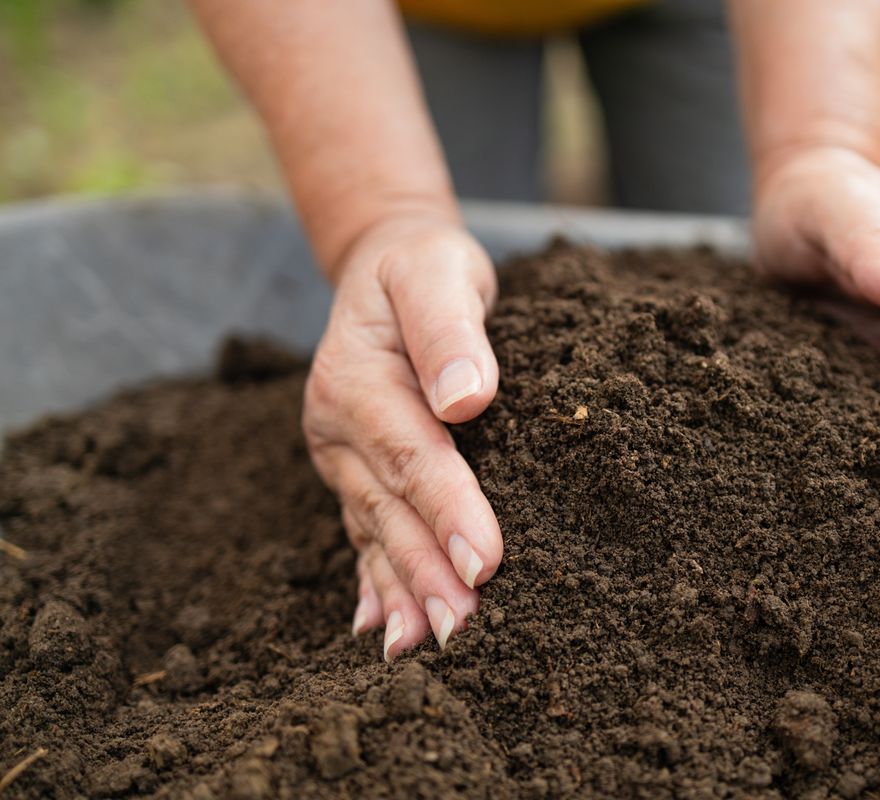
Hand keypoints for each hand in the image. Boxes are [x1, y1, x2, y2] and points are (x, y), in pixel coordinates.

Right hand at [302, 217, 503, 658]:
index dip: (449, 511)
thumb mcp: (438, 271)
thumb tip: (468, 398)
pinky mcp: (354, 470)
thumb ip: (449, 329)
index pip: (413, 455)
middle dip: (427, 572)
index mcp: (356, 380)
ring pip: (374, 531)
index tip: (486, 563)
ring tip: (425, 646)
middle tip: (465, 630)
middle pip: (389, 507)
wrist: (385, 265)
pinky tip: (381, 627)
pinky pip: (363, 531)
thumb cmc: (423, 267)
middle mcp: (337, 427)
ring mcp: (341, 455)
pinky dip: (374, 581)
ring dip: (402, 590)